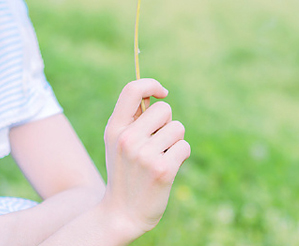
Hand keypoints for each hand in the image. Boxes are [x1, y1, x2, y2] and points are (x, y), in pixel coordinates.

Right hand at [100, 79, 190, 239]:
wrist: (122, 213)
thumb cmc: (124, 172)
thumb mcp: (117, 142)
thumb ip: (132, 118)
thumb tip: (157, 94)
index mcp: (114, 128)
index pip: (133, 89)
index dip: (152, 84)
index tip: (162, 92)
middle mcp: (128, 139)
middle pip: (164, 109)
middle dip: (166, 123)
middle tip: (157, 142)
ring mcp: (145, 155)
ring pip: (177, 128)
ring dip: (175, 141)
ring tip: (161, 157)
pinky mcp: (163, 170)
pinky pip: (184, 146)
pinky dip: (182, 155)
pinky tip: (169, 168)